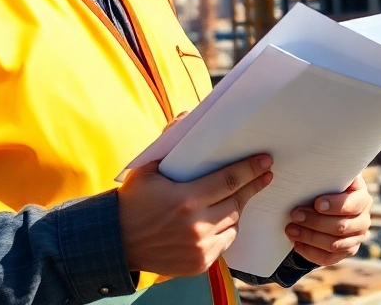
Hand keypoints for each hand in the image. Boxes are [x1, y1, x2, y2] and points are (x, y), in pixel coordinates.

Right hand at [118, 154, 273, 277]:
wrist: (115, 241)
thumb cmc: (132, 202)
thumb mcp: (146, 169)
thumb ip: (169, 142)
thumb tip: (186, 117)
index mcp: (186, 200)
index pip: (229, 181)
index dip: (250, 170)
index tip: (265, 161)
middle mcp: (196, 227)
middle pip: (237, 203)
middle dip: (252, 187)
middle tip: (265, 175)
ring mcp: (199, 248)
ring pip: (233, 225)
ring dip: (238, 209)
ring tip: (241, 196)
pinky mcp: (199, 264)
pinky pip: (223, 244)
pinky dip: (225, 231)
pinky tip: (224, 219)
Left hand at [286, 175, 372, 266]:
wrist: (330, 204)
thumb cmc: (328, 186)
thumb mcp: (332, 177)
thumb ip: (326, 173)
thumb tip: (308, 160)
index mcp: (362, 198)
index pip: (353, 204)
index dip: (336, 205)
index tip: (317, 203)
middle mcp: (363, 220)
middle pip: (341, 227)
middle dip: (315, 222)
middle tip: (294, 215)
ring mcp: (356, 238)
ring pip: (334, 245)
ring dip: (310, 237)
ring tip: (290, 229)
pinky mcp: (345, 252)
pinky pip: (329, 258)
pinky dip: (311, 252)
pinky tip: (296, 244)